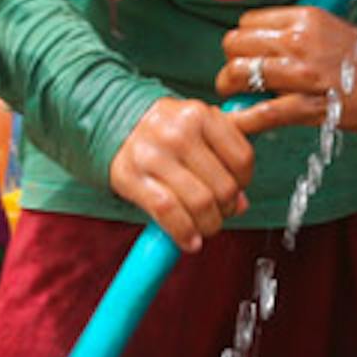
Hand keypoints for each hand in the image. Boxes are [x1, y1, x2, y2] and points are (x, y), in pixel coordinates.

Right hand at [107, 97, 257, 251]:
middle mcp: (178, 133)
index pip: (242, 159)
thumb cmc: (164, 128)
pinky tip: (189, 240)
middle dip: (227, 209)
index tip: (236, 190)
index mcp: (200, 115)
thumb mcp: (200, 123)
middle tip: (220, 213)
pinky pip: (169, 213)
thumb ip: (230, 149)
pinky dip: (184, 234)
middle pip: (223, 186)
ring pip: (200, 204)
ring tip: (205, 227)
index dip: (244, 183)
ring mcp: (154, 155)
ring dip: (208, 225)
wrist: (111, 121)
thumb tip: (243, 201)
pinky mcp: (132, 177)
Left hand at [219, 9, 356, 135]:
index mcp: (305, 17)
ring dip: (230, 87)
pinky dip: (243, 119)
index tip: (246, 54)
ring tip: (234, 96)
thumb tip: (267, 49)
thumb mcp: (333, 30)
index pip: (247, 22)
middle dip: (230, 61)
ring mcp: (303, 73)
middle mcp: (299, 40)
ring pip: (241, 74)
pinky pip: (263, 112)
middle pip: (235, 44)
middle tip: (235, 76)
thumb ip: (298, 36)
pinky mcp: (311, 105)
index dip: (242, 40)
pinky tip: (236, 121)